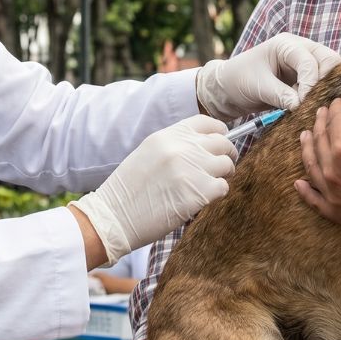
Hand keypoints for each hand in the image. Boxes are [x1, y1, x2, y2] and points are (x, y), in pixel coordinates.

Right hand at [70, 115, 235, 264]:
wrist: (113, 216)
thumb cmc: (129, 189)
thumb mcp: (149, 152)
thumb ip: (176, 145)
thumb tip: (203, 146)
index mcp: (169, 135)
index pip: (208, 123)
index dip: (219, 133)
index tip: (219, 144)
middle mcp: (183, 147)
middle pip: (223, 143)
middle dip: (226, 155)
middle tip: (222, 167)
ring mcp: (193, 168)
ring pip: (226, 165)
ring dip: (222, 175)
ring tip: (209, 185)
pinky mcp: (199, 192)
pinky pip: (222, 187)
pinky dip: (216, 194)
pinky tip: (202, 199)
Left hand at [196, 32, 340, 121]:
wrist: (229, 88)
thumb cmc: (239, 80)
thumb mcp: (258, 87)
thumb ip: (280, 95)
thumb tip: (301, 106)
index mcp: (286, 45)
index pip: (309, 60)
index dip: (310, 82)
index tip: (303, 103)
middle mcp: (300, 49)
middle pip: (329, 59)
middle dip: (325, 81)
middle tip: (314, 102)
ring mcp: (304, 63)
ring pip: (330, 71)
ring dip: (325, 88)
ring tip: (312, 105)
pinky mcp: (305, 78)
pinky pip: (323, 83)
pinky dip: (320, 94)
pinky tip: (310, 107)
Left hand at [295, 92, 340, 239]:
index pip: (336, 120)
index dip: (337, 108)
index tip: (338, 102)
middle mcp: (332, 167)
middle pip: (320, 139)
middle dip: (320, 122)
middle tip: (321, 113)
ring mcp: (330, 191)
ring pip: (311, 164)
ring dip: (306, 147)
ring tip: (305, 136)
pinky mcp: (334, 211)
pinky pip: (313, 198)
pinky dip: (304, 190)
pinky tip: (299, 183)